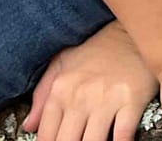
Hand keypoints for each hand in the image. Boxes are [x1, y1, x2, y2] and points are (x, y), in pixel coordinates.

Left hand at [23, 21, 156, 140]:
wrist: (132, 31)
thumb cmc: (95, 51)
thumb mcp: (62, 64)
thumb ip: (42, 96)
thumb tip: (29, 126)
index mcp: (61, 89)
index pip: (46, 135)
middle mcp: (80, 96)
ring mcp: (106, 99)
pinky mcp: (131, 100)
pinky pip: (122, 135)